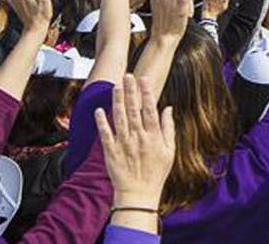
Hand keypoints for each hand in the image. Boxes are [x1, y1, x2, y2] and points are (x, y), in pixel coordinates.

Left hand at [96, 75, 175, 209]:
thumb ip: (168, 128)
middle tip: (127, 75)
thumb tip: (168, 108)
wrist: (138, 194)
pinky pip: (105, 134)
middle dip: (130, 91)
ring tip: (116, 86)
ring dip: (117, 101)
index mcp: (153, 136)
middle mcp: (138, 137)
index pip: (149, 109)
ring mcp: (123, 143)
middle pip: (133, 109)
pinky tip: (99, 110)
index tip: (144, 78)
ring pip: (119, 118)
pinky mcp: (111, 151)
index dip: (146, 93)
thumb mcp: (169, 151)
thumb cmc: (156, 173)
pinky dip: (102, 122)